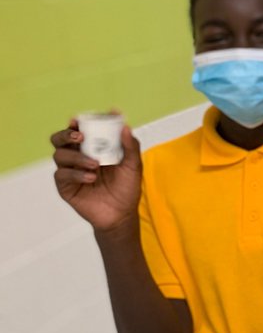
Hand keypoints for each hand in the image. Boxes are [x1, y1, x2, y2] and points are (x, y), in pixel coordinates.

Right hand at [50, 117, 142, 231]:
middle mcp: (78, 156)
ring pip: (60, 154)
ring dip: (77, 156)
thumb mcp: (133, 165)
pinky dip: (76, 173)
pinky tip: (91, 177)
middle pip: (60, 139)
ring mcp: (70, 171)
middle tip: (79, 136)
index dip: (77, 123)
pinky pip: (62, 174)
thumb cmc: (126, 187)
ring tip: (95, 164)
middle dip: (66, 134)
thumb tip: (126, 126)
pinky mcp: (65, 186)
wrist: (121, 213)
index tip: (80, 119)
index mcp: (92, 147)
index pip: (79, 130)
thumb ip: (130, 146)